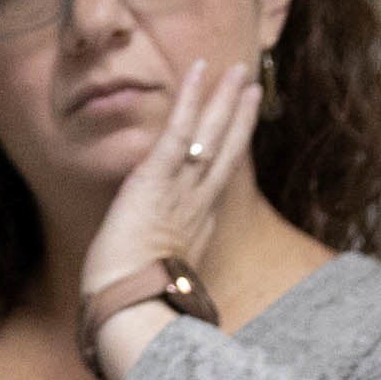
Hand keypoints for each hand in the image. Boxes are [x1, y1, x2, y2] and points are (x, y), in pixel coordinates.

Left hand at [76, 53, 260, 379]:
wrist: (128, 308)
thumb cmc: (134, 307)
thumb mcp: (154, 285)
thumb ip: (162, 275)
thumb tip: (152, 286)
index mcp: (196, 230)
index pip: (216, 181)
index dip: (230, 152)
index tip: (240, 132)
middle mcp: (196, 205)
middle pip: (226, 153)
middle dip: (239, 119)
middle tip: (252, 88)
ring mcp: (181, 189)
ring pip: (211, 135)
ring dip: (225, 100)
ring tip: (240, 71)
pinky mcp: (157, 178)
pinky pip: (180, 129)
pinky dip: (191, 99)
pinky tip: (201, 71)